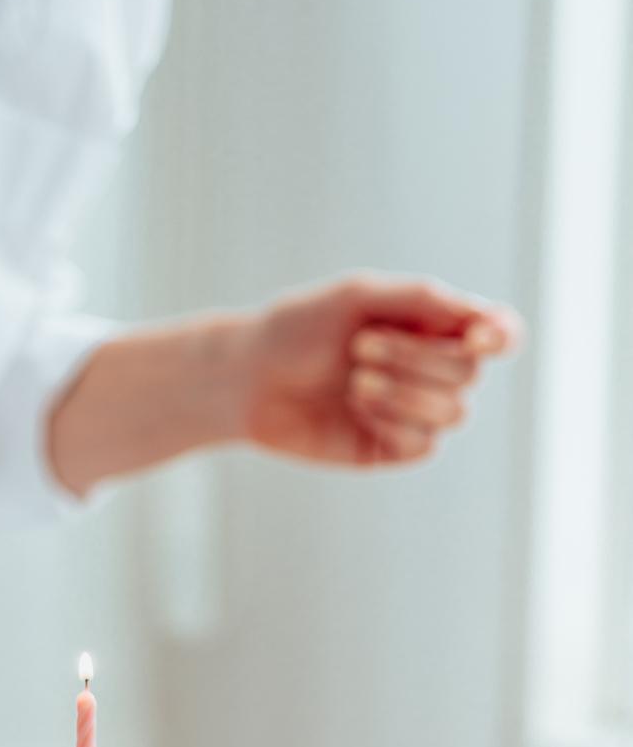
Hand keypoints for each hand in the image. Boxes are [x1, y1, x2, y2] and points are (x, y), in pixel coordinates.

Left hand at [238, 275, 522, 466]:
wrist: (246, 379)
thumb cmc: (298, 329)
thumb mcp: (356, 297)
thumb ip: (421, 301)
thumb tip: (482, 316)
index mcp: (432, 326)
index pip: (497, 334)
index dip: (500, 336)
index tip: (478, 335)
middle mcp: (430, 369)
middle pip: (470, 373)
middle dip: (419, 359)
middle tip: (361, 346)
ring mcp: (412, 412)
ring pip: (455, 413)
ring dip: (407, 393)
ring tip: (356, 380)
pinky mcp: (389, 449)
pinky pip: (423, 445)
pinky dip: (394, 422)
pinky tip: (357, 407)